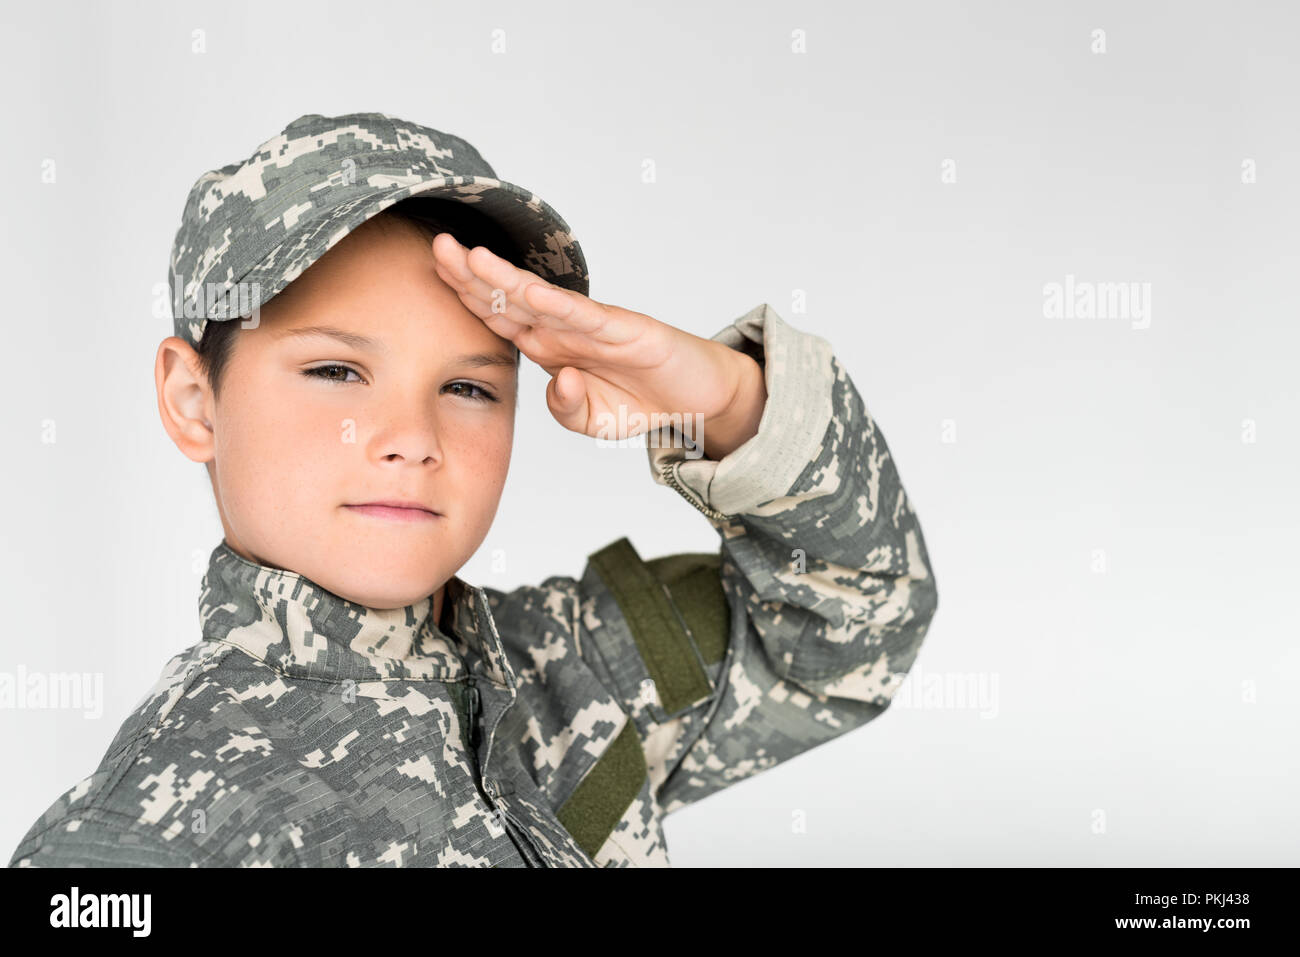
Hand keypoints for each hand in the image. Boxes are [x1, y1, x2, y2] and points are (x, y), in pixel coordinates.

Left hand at [430, 233, 765, 458]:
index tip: (432, 272)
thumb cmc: (642, 401)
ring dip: (506, 279)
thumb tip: (561, 382)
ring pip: (542, 299)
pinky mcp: (626, 330)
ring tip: (471, 257)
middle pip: (510, 297)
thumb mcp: (593, 421)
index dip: (466, 295)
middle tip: (437, 245)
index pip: (499, 315)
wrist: (697, 397)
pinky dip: (560, 304)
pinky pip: (587, 317)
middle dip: (471, 273)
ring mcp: (594, 326)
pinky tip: (532, 291)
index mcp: (550, 346)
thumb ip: (567, 410)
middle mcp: (566, 329)